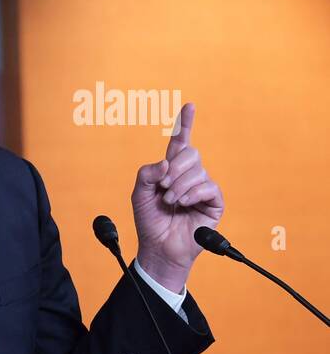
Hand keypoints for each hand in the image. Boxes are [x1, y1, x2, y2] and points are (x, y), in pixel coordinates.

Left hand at [131, 102, 223, 292]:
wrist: (159, 247)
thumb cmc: (149, 221)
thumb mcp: (139, 194)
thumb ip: (147, 174)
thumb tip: (166, 162)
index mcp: (171, 169)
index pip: (180, 142)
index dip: (185, 124)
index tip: (189, 106)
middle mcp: (189, 175)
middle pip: (190, 153)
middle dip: (174, 169)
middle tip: (163, 189)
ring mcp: (202, 187)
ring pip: (197, 170)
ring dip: (179, 186)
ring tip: (170, 202)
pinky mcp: (214, 201)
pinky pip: (208, 186)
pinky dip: (192, 193)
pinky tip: (183, 204)